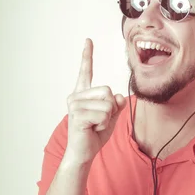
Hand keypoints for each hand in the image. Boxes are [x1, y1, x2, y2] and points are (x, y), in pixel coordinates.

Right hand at [65, 39, 125, 164]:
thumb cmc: (94, 135)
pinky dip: (104, 124)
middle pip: (107, 91)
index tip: (88, 40)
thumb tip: (120, 96)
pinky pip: (103, 114)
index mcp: (83, 94)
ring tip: (95, 126)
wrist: (83, 153)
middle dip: (111, 108)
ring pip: (107, 104)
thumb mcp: (111, 118)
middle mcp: (76, 96)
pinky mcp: (78, 115)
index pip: (86, 72)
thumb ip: (116, 106)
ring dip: (107, 119)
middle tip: (99, 121)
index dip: (87, 56)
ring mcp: (75, 105)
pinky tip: (93, 129)